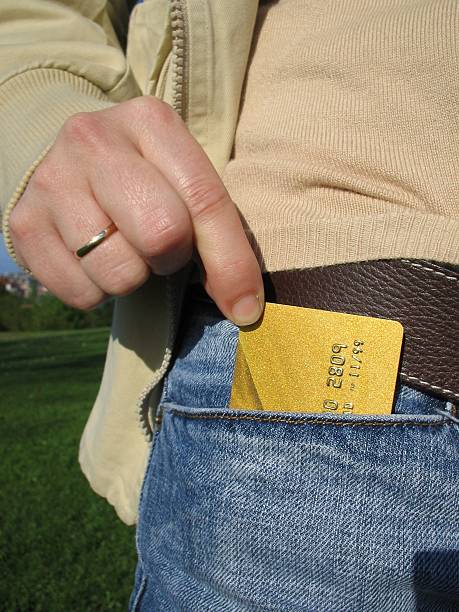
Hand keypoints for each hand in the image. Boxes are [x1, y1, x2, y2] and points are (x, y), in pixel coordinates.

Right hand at [9, 96, 263, 325]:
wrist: (69, 161)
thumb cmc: (144, 178)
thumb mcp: (183, 181)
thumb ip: (218, 232)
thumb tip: (243, 309)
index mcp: (150, 122)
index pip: (204, 201)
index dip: (231, 263)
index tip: (245, 308)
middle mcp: (93, 141)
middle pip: (161, 235)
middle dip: (171, 258)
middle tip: (160, 247)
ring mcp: (52, 181)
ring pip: (118, 274)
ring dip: (133, 278)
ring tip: (124, 248)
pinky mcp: (23, 224)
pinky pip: (81, 295)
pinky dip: (98, 291)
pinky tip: (93, 259)